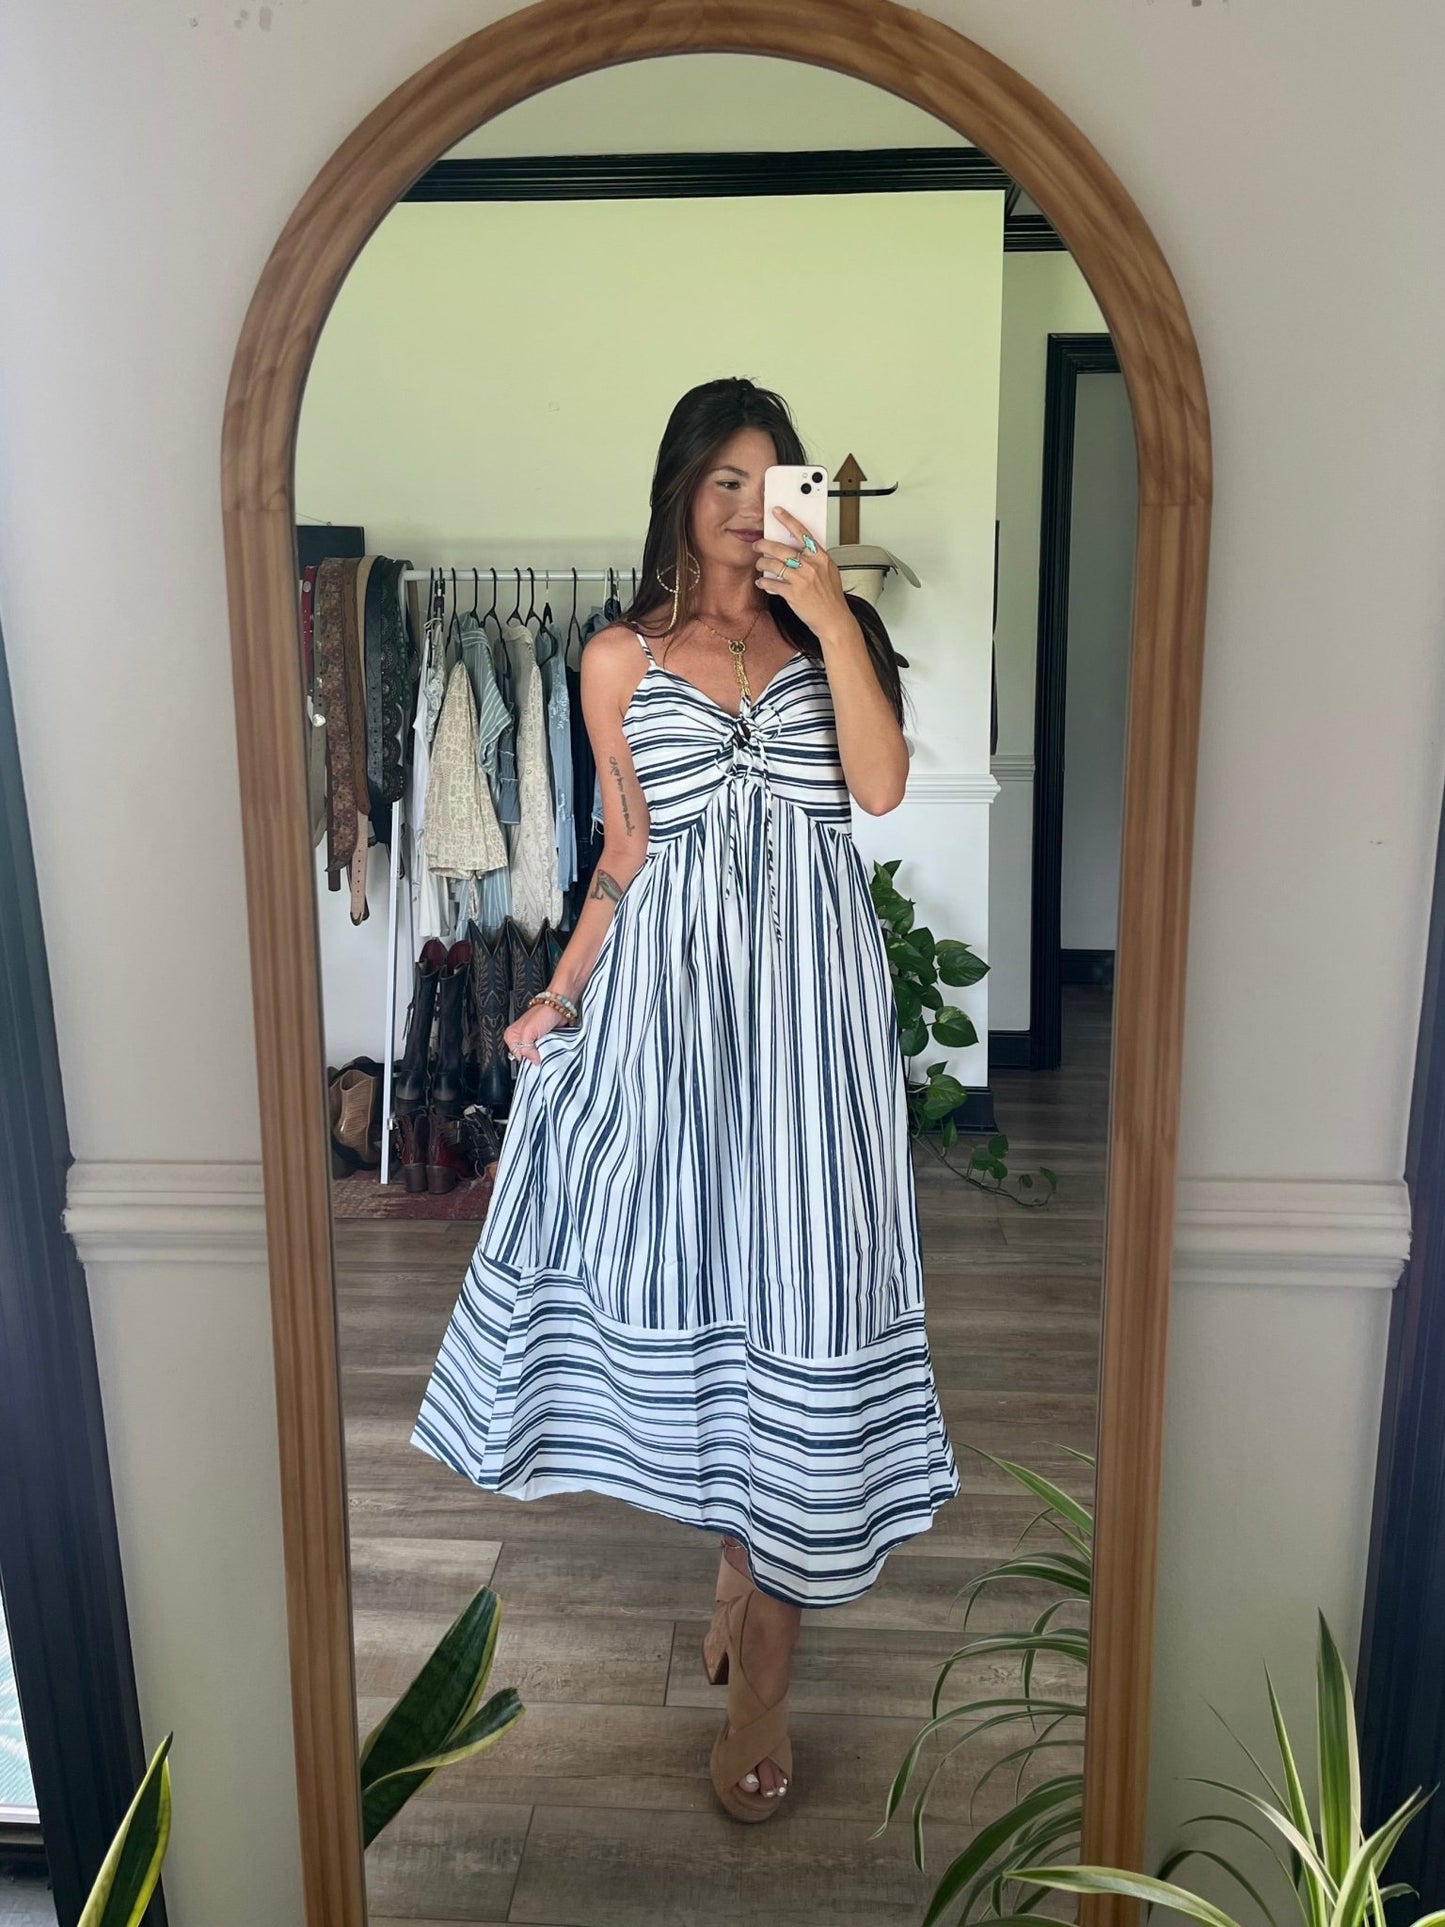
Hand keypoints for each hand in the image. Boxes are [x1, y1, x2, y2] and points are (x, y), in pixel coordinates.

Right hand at [502, 1001, 568, 1067]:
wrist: (559, 1008)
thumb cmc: (543, 1014)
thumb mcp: (529, 1031)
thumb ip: (526, 1048)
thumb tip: (534, 1061)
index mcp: (511, 1036)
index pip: (518, 1057)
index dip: (528, 1058)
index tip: (536, 1056)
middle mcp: (520, 1039)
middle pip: (526, 1057)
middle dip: (535, 1057)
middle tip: (542, 1051)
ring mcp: (532, 1041)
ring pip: (536, 1056)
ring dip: (543, 1054)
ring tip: (547, 1047)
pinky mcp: (542, 1042)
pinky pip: (543, 1052)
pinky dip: (548, 1051)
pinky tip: (551, 1047)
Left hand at [753, 506, 852, 642]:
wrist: (833, 619)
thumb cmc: (831, 597)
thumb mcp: (829, 572)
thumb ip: (815, 559)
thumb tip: (799, 549)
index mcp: (821, 557)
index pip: (803, 532)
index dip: (788, 520)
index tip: (777, 512)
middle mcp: (811, 566)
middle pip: (781, 548)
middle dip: (765, 544)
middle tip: (758, 544)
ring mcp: (802, 579)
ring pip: (773, 564)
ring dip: (762, 563)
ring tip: (759, 564)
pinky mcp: (793, 594)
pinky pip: (772, 583)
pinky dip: (764, 582)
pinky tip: (762, 582)